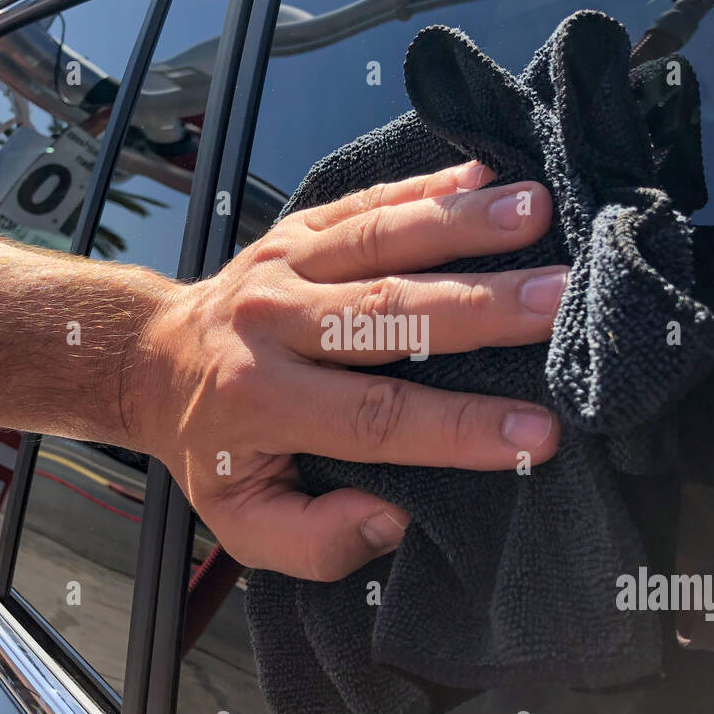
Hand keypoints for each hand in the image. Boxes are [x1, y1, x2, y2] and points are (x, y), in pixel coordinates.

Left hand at [128, 161, 566, 579]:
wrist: (153, 360)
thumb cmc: (216, 447)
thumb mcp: (243, 520)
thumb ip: (316, 540)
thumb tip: (396, 517)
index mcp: (262, 400)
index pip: (375, 417)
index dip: (460, 427)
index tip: (540, 432)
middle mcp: (273, 322)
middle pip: (389, 312)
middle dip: (482, 307)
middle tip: (560, 300)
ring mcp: (286, 263)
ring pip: (381, 239)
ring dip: (463, 223)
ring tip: (537, 212)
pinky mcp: (299, 228)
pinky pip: (368, 200)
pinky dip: (429, 185)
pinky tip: (489, 174)